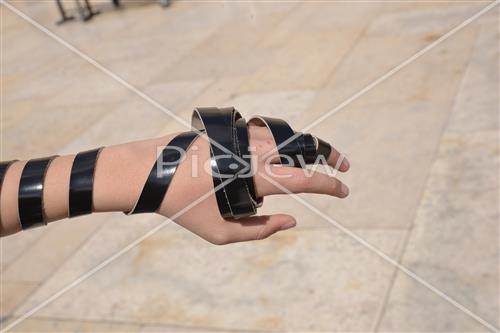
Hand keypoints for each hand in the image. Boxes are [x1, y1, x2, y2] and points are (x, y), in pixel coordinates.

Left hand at [157, 126, 349, 244]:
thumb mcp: (221, 232)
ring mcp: (244, 136)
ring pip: (289, 136)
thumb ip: (260, 230)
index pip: (307, 179)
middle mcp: (255, 151)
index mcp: (256, 177)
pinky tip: (283, 153)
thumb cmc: (183, 206)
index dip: (331, 185)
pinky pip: (268, 132)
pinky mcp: (234, 128)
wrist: (151, 171)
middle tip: (344, 166)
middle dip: (331, 155)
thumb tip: (292, 221)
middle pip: (307, 145)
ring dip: (308, 147)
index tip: (344, 190)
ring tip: (315, 161)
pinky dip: (284, 141)